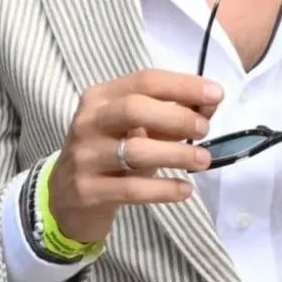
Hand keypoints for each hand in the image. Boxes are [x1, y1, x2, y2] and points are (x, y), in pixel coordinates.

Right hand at [48, 71, 222, 246]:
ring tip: (203, 161)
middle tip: (205, 130)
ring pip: (134, 151)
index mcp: (100, 98)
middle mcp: (88, 122)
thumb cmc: (109, 157)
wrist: (65, 200)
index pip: (144, 81)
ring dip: (176, 154)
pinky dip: (163, 189)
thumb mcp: (136, 131)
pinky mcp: (87, 191)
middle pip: (135, 109)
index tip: (216, 94)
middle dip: (177, 117)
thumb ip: (170, 115)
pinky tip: (184, 190)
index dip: (183, 85)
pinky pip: (131, 189)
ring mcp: (84, 157)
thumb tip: (210, 102)